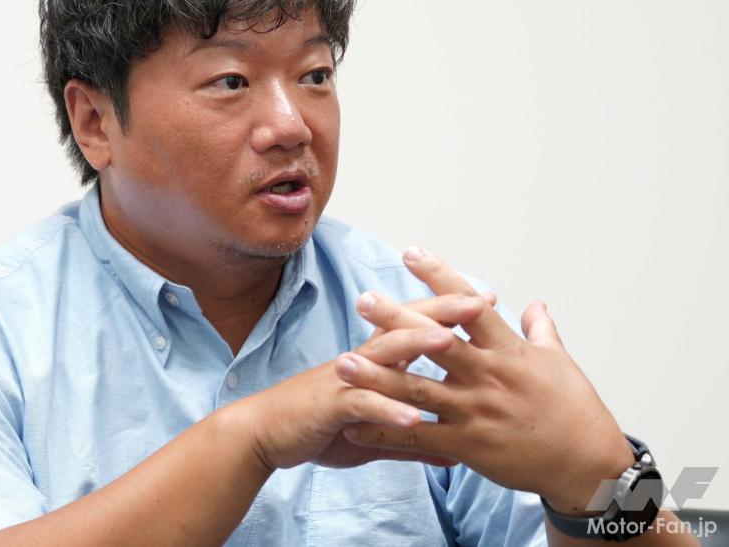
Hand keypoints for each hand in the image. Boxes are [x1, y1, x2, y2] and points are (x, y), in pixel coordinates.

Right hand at [238, 294, 484, 471]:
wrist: (266, 431)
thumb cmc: (320, 426)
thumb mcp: (374, 434)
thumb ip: (414, 441)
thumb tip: (453, 453)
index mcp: (375, 362)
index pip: (415, 326)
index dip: (449, 312)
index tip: (486, 300)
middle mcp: (363, 361)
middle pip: (405, 326)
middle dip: (442, 312)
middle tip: (479, 300)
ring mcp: (348, 380)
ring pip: (385, 356)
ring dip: (417, 345)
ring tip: (450, 340)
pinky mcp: (333, 405)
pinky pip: (364, 404)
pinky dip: (389, 410)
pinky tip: (413, 417)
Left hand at [337, 247, 632, 514]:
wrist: (587, 468)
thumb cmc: (576, 412)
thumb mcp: (561, 362)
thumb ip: (541, 330)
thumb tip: (534, 303)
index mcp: (509, 350)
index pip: (470, 305)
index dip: (440, 276)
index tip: (411, 252)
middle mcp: (489, 377)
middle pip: (437, 342)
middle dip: (398, 320)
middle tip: (364, 300)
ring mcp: (476, 412)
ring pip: (418, 391)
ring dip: (378, 377)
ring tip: (343, 362)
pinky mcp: (468, 446)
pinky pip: (419, 438)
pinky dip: (385, 431)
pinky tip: (355, 425)